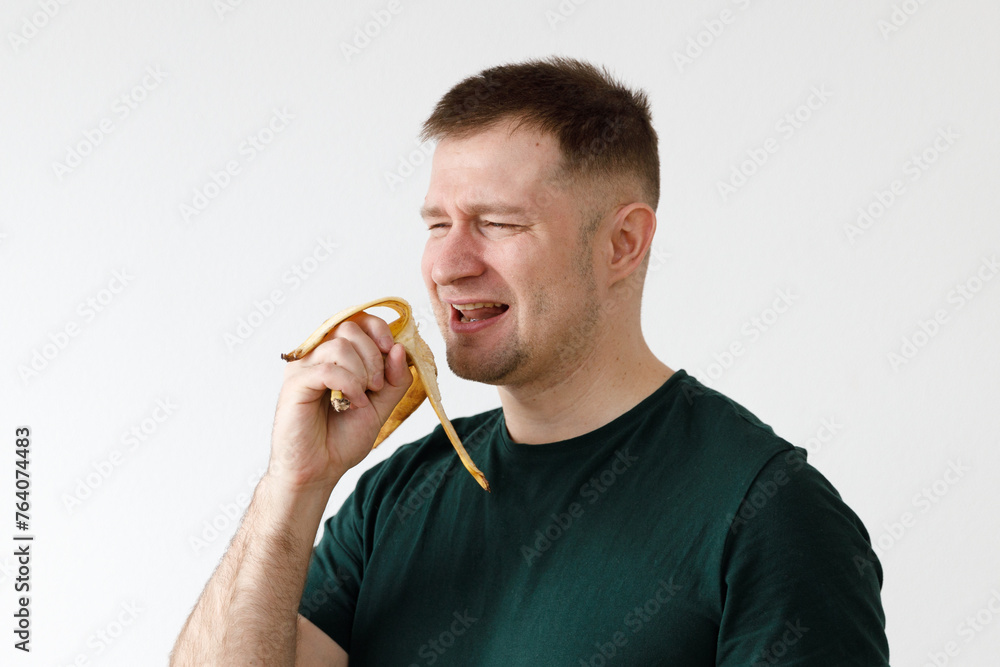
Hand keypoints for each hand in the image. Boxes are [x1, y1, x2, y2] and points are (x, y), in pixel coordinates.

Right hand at [268, 312, 412, 490]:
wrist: (318, 470)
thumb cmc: (341, 439)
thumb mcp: (381, 406)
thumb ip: (395, 379)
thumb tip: (400, 348)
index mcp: (333, 356)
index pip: (356, 321)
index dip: (378, 329)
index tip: (391, 351)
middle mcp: (315, 356)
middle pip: (349, 328)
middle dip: (374, 354)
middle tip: (377, 385)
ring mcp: (303, 368)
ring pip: (340, 346)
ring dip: (362, 372)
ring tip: (363, 398)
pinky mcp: (295, 384)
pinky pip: (328, 369)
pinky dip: (349, 384)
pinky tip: (352, 403)